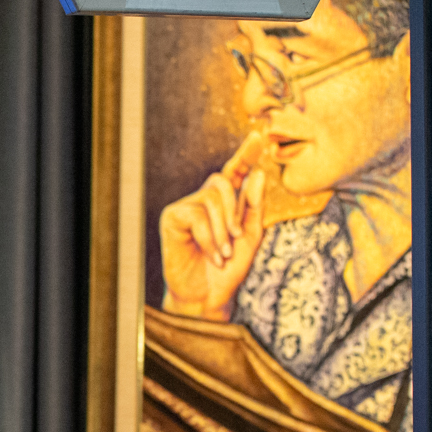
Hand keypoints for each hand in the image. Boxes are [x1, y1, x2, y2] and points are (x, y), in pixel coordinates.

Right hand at [159, 130, 269, 320]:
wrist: (208, 295)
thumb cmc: (229, 268)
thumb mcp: (251, 236)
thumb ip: (255, 206)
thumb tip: (256, 174)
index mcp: (226, 202)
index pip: (236, 171)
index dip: (246, 154)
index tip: (259, 136)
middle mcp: (204, 200)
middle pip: (223, 181)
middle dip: (235, 211)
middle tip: (235, 238)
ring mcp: (186, 208)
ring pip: (211, 198)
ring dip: (223, 229)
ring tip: (223, 252)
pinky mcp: (172, 218)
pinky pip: (197, 215)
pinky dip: (209, 237)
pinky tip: (211, 253)